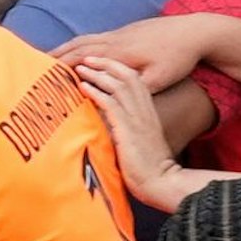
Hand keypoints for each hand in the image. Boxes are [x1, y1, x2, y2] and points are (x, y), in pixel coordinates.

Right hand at [53, 15, 207, 91]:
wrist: (194, 31)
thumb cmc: (177, 58)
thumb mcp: (157, 80)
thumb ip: (131, 89)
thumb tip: (110, 99)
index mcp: (117, 54)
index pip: (80, 61)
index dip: (60, 70)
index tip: (41, 80)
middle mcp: (113, 41)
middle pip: (76, 48)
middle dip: (54, 58)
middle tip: (32, 68)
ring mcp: (118, 34)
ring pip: (83, 40)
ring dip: (64, 48)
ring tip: (47, 58)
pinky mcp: (125, 31)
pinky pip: (94, 37)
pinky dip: (78, 44)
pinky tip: (76, 50)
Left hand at [71, 56, 188, 209]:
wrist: (161, 181)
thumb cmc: (148, 168)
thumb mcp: (138, 141)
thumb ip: (127, 128)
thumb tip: (107, 124)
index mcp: (148, 111)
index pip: (134, 79)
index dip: (117, 68)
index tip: (100, 63)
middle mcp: (144, 110)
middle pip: (126, 75)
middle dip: (105, 64)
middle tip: (87, 59)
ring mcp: (137, 118)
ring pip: (116, 85)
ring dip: (96, 75)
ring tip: (80, 68)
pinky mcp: (127, 129)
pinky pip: (110, 103)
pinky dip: (95, 92)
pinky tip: (83, 87)